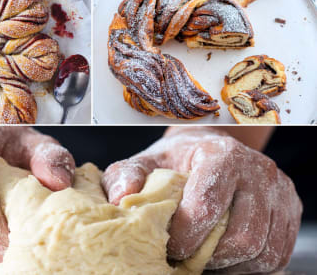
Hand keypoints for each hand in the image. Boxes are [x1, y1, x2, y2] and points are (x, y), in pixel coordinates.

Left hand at [102, 127, 301, 272]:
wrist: (210, 148)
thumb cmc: (177, 159)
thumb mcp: (147, 161)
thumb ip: (127, 175)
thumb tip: (121, 200)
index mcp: (221, 154)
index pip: (206, 206)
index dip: (183, 235)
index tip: (166, 243)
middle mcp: (257, 170)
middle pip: (240, 236)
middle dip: (207, 255)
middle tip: (184, 255)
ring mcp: (279, 191)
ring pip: (261, 251)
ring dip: (228, 264)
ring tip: (202, 255)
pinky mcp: (289, 210)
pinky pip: (275, 255)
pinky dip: (247, 265)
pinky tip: (223, 255)